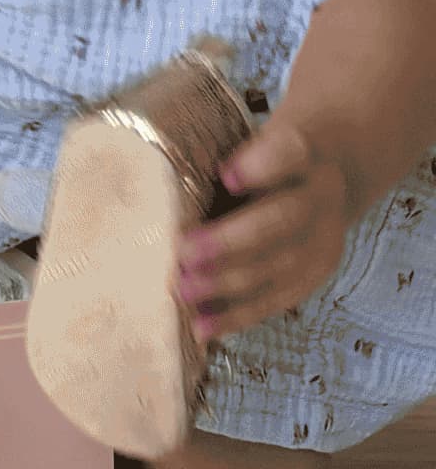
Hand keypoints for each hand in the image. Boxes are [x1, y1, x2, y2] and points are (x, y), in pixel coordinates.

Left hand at [172, 112, 357, 342]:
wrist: (320, 178)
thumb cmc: (258, 161)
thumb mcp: (243, 144)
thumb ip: (210, 158)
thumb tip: (145, 183)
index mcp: (303, 152)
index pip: (290, 151)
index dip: (261, 165)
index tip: (227, 175)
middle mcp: (320, 194)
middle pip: (283, 218)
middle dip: (231, 241)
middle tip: (183, 254)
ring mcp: (323, 237)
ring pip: (281, 265)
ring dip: (229, 283)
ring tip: (184, 292)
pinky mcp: (315, 273)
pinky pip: (279, 299)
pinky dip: (239, 315)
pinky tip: (203, 325)